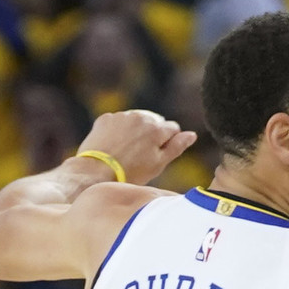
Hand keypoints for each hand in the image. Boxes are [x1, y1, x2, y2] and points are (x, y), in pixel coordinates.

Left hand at [76, 110, 197, 185]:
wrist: (96, 172)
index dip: (169, 142)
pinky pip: (119, 122)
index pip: (173, 128)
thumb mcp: (158, 163)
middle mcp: (141, 116)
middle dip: (152, 134)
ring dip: (136, 131)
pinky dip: (119, 131)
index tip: (159, 155)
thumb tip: (192, 135)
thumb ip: (177, 146)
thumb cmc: (131, 172)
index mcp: (157, 128)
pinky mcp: (106, 119)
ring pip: (137, 121)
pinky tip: (115, 146)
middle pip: (155, 122)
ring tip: (128, 152)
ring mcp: (122, 116)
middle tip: (143, 155)